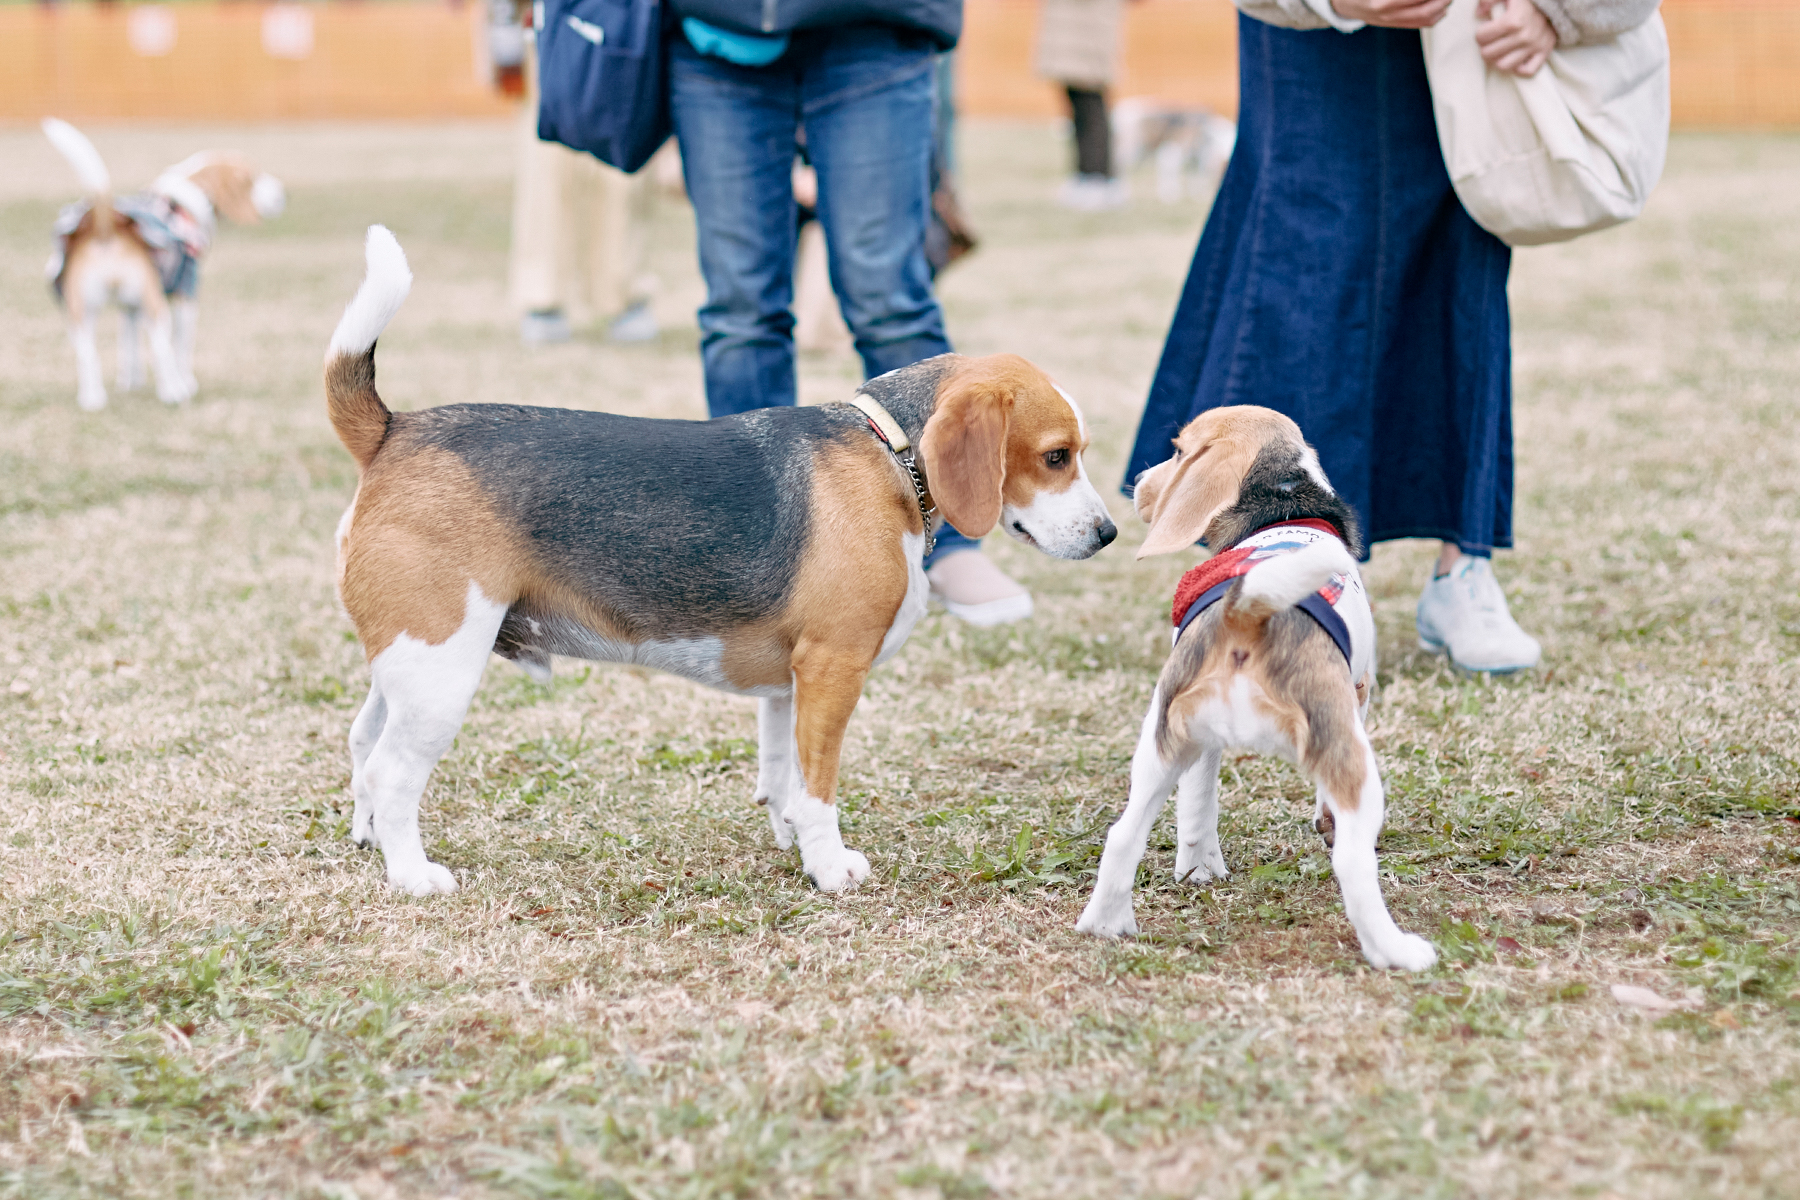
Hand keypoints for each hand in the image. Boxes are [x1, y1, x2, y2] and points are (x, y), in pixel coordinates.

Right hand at [1330, 0, 1450, 28]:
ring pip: (1427, 18)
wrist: (1346, 3)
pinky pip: (1422, 23)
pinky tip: (1442, 5)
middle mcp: (1387, 15)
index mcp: (1381, 3)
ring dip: (1443, 6)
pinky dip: (1437, 14)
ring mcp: (1392, 22)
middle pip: (1426, 10)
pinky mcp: (1396, 25)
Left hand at [1475, 0, 1556, 75]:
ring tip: (1500, 51)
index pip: (1481, 37)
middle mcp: (1523, 36)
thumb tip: (1479, 14)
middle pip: (1488, 54)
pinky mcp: (1544, 52)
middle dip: (1486, 48)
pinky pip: (1527, 71)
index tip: (1486, 31)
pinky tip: (1515, 58)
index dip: (1480, 34)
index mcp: (1512, 20)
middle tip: (1491, 43)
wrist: (1555, 2)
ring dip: (1498, 60)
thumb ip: (1488, 0)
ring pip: (1503, 65)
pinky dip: (1518, 68)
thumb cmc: (1527, 0)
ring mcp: (1534, 46)